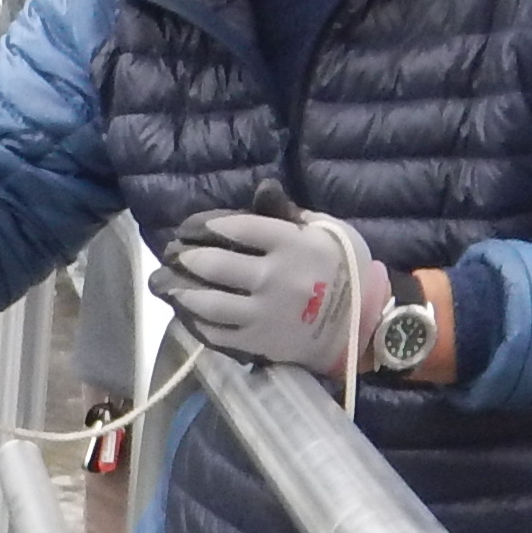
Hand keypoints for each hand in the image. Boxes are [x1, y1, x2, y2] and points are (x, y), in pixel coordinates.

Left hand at [153, 184, 389, 375]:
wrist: (362, 324)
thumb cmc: (345, 269)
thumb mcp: (328, 230)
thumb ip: (290, 214)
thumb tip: (262, 191)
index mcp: (292, 245)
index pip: (238, 228)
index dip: (209, 225)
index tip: (194, 227)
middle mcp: (274, 278)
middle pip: (216, 265)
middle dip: (188, 257)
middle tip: (175, 255)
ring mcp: (265, 313)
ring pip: (211, 303)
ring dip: (183, 292)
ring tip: (169, 285)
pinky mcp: (260, 341)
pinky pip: (219, 333)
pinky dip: (198, 322)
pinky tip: (188, 313)